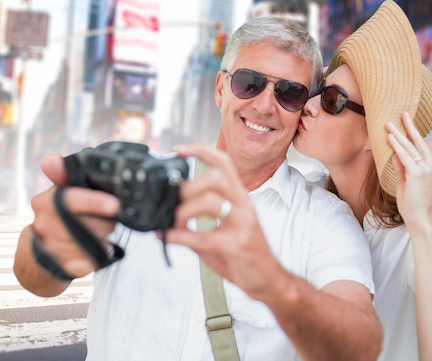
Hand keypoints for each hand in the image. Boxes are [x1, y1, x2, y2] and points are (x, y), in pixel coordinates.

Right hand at [30, 154, 120, 277]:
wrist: (39, 251)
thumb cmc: (59, 215)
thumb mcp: (61, 191)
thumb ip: (62, 174)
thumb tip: (50, 159)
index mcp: (45, 201)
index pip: (70, 199)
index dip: (93, 202)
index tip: (113, 204)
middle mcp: (43, 224)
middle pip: (86, 225)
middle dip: (104, 223)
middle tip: (111, 221)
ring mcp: (49, 246)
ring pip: (89, 245)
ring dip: (101, 239)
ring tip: (101, 235)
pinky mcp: (58, 266)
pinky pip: (85, 264)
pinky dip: (94, 259)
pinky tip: (95, 253)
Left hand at [167, 143, 282, 300]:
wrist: (268, 281)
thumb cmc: (243, 256)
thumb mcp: (219, 234)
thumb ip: (195, 224)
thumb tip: (163, 220)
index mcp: (239, 198)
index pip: (224, 163)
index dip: (201, 151)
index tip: (178, 151)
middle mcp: (243, 205)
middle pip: (215, 177)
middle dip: (188, 186)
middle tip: (172, 201)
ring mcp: (243, 224)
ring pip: (210, 201)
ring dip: (184, 210)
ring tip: (173, 222)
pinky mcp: (238, 245)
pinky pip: (204, 236)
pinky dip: (180, 236)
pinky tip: (168, 237)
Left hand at [385, 111, 431, 230]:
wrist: (419, 219)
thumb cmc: (412, 203)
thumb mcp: (405, 181)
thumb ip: (401, 166)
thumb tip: (393, 152)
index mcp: (431, 167)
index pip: (421, 146)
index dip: (413, 134)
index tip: (406, 122)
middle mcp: (431, 165)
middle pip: (418, 142)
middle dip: (409, 126)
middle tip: (402, 112)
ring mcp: (425, 169)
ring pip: (410, 147)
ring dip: (398, 133)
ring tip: (389, 123)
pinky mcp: (417, 174)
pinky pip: (405, 156)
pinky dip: (396, 146)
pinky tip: (390, 137)